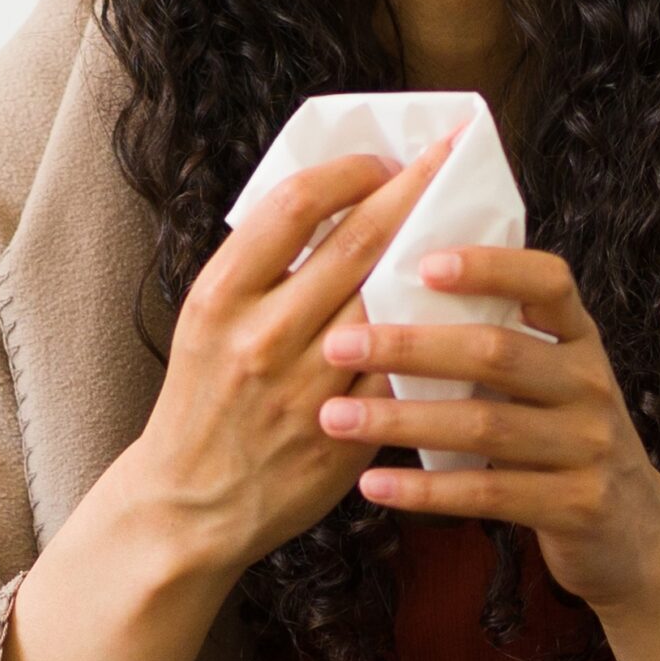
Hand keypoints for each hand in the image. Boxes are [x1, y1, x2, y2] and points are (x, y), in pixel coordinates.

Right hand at [96, 123, 466, 581]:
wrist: (191, 503)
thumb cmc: (204, 400)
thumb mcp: (208, 321)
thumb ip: (262, 269)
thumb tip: (337, 205)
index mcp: (220, 297)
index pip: (294, 206)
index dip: (348, 172)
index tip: (381, 161)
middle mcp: (262, 336)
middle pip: (357, 243)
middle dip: (412, 190)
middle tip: (449, 158)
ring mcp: (306, 387)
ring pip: (392, 305)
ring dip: (437, 258)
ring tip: (468, 223)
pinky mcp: (345, 433)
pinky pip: (405, 371)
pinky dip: (435, 336)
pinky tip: (463, 308)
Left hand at [312, 244, 659, 608]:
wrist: (634, 534)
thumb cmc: (564, 439)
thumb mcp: (551, 380)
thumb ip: (500, 338)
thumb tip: (401, 284)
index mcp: (580, 340)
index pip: (548, 282)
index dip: (490, 267)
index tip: (424, 262)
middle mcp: (589, 385)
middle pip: (497, 352)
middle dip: (411, 346)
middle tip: (340, 344)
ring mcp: (588, 447)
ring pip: (484, 425)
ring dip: (401, 420)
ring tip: (334, 417)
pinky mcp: (575, 506)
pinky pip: (488, 493)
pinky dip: (425, 490)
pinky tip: (373, 484)